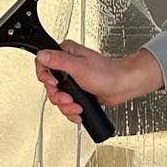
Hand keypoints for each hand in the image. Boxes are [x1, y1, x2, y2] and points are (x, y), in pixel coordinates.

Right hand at [33, 41, 163, 124]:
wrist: (124, 85)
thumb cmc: (108, 73)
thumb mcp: (79, 66)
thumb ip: (58, 60)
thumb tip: (42, 54)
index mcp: (66, 54)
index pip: (43, 63)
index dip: (45, 76)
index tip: (53, 84)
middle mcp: (68, 66)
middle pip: (49, 85)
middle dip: (58, 96)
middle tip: (68, 98)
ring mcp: (73, 80)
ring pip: (58, 97)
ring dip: (66, 106)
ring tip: (77, 106)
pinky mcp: (78, 92)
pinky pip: (67, 104)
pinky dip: (72, 111)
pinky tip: (79, 112)